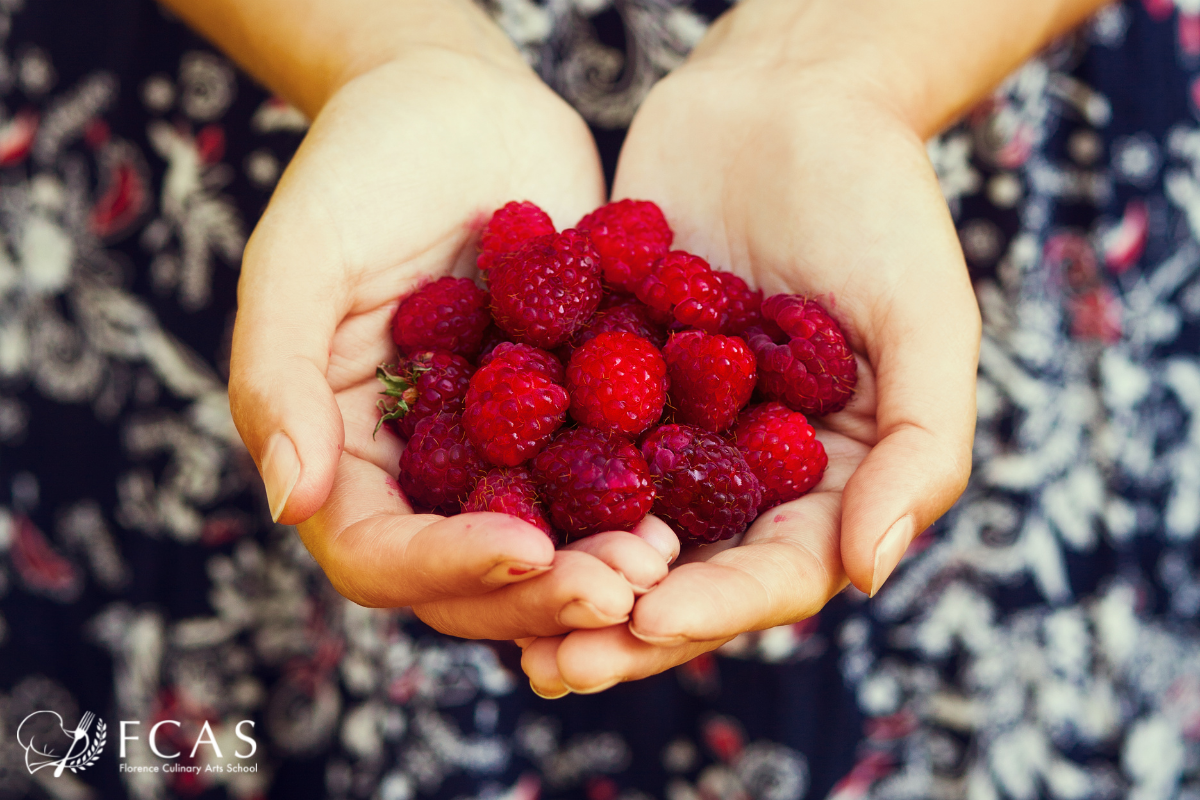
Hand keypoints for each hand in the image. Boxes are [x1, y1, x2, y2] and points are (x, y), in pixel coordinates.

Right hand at [228, 14, 673, 639]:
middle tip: (628, 583)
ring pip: (550, 545)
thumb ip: (280, 376)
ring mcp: (501, 453)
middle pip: (471, 575)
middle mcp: (422, 473)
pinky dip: (646, 501)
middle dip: (545, 590)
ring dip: (604, 564)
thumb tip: (289, 501)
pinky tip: (696, 502)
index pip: (377, 553)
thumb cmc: (362, 165)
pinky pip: (606, 479)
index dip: (447, 567)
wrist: (462, 107)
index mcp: (345, 454)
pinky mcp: (572, 419)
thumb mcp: (303, 258)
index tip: (528, 549)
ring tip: (667, 554)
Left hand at [520, 4, 980, 693]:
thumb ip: (921, 446)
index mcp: (830, 476)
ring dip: (566, 578)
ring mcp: (675, 428)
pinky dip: (526, 486)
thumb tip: (869, 572)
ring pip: (618, 527)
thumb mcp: (925, 317)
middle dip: (625, 626)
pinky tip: (472, 516)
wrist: (786, 100)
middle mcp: (748, 468)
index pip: (778, 569)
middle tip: (558, 667)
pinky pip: (567, 443)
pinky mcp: (611, 381)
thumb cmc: (877, 200)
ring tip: (503, 627)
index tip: (650, 624)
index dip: (717, 605)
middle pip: (688, 570)